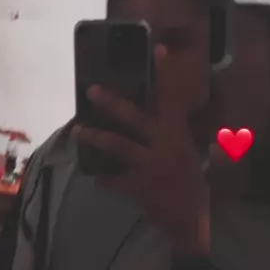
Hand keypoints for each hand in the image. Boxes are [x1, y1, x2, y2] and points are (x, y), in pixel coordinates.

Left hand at [74, 45, 208, 256]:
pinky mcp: (140, 186)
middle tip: (91, 90)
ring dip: (97, 137)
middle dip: (112, 104)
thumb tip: (162, 115)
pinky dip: (105, 180)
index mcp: (178, 133)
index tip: (156, 48)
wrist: (190, 221)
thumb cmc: (190, 184)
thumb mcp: (188, 155)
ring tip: (79, 130)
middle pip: (136, 118)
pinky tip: (98, 180)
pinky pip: (115, 180)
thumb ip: (174, 135)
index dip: (165, 73)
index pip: (172, 97)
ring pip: (119, 146)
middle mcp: (165, 145)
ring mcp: (152, 165)